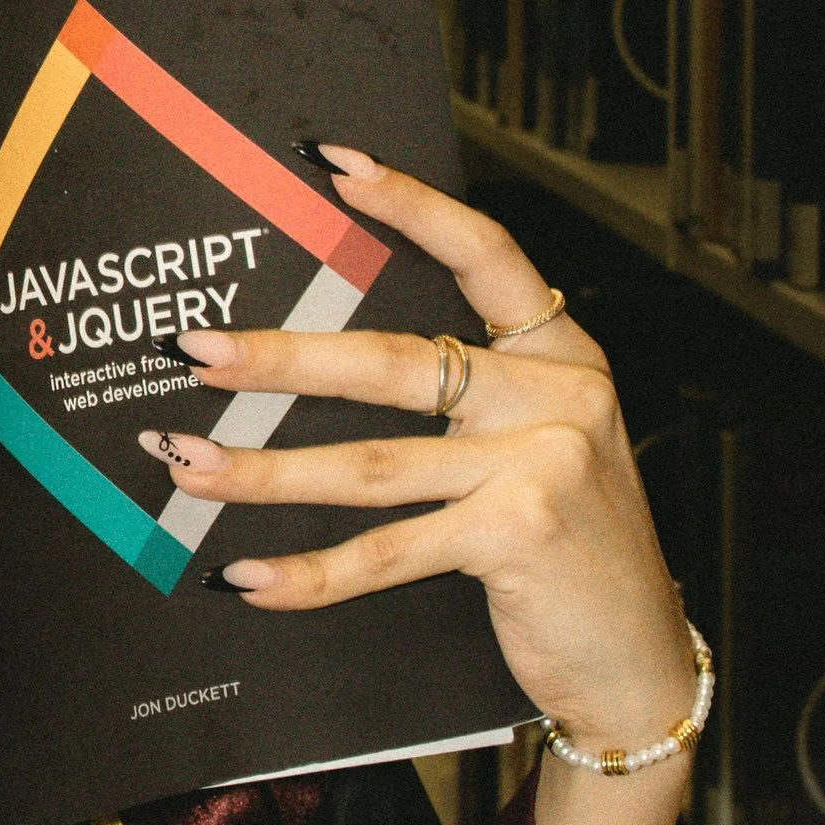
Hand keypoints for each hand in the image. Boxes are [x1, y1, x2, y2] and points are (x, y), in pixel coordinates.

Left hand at [141, 150, 694, 762]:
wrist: (638, 660)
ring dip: (265, 470)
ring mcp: (543, 462)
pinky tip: (245, 576)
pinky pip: (388, 550)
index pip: (484, 253)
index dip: (409, 205)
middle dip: (278, 359)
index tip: (331, 164)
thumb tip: (321, 368)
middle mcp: (559, 394)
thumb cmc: (571, 553)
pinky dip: (309, 572)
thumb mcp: (542, 451)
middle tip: (192, 351)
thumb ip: (469, 405)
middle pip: (393, 363)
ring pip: (371, 464)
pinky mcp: (520, 533)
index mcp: (563, 354)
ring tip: (186, 466)